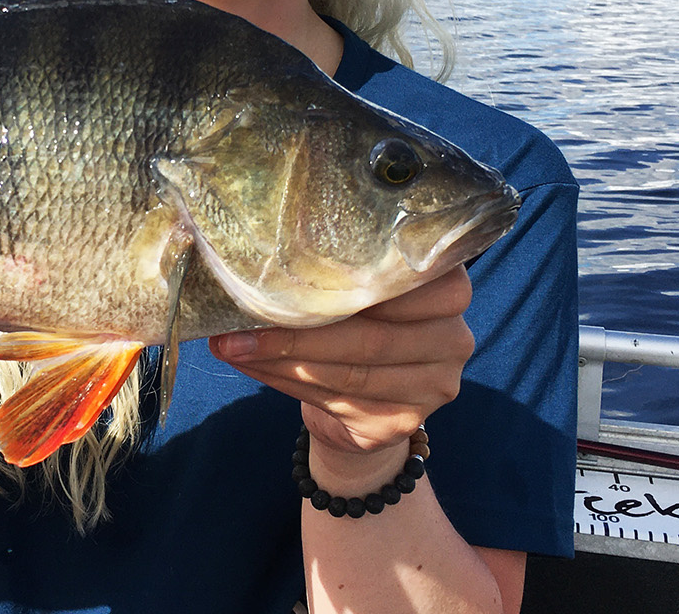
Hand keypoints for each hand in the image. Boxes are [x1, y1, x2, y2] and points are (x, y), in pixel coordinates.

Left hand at [208, 266, 473, 455]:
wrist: (362, 403)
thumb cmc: (352, 325)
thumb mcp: (350, 291)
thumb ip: (327, 276)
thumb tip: (251, 263)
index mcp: (446, 284)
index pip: (391, 279)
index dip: (329, 280)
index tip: (272, 275)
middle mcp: (454, 335)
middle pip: (367, 333)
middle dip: (292, 331)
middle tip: (231, 326)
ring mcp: (436, 384)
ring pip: (348, 371)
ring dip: (280, 359)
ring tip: (231, 345)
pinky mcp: (405, 421)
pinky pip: (338, 401)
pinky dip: (285, 382)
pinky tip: (251, 366)